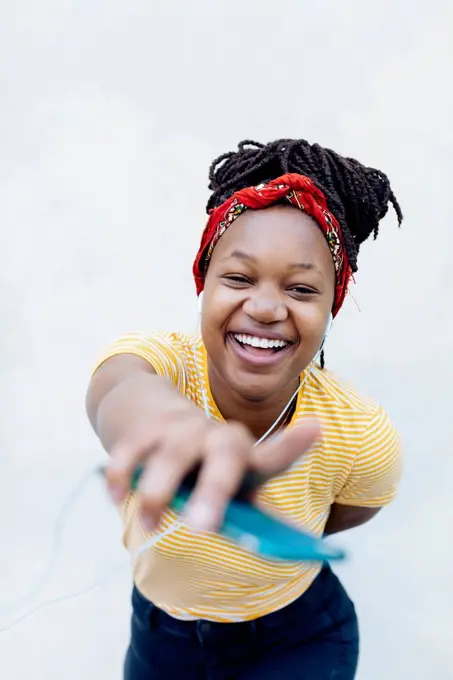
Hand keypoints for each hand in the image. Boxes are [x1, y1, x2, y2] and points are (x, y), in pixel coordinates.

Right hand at [103, 385, 319, 532]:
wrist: (152, 415)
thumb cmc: (201, 465)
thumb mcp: (229, 485)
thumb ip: (251, 514)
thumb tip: (288, 546)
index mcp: (244, 456)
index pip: (274, 454)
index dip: (293, 445)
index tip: (316, 430)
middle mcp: (216, 438)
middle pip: (225, 454)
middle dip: (214, 490)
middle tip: (201, 527)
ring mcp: (180, 429)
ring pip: (172, 454)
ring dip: (158, 491)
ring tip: (149, 524)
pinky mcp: (144, 431)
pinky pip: (131, 451)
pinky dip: (122, 475)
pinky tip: (120, 497)